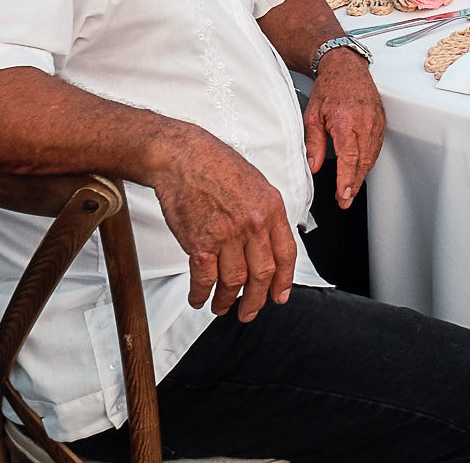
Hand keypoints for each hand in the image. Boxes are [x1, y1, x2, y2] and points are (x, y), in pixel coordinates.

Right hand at [148, 125, 299, 322]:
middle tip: (250, 311)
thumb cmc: (215, 165)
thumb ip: (265, 213)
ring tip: (222, 307)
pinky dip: (201, 294)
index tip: (280, 295)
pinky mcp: (200, 243)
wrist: (183, 157)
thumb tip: (270, 240)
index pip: (286, 254)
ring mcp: (227, 235)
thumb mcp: (256, 184)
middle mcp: (253, 224)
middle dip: (256, 299)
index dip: (284, 280)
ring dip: (227, 300)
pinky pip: (205, 279)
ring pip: (234, 281)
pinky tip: (199, 298)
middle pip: (261, 274)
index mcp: (271, 208)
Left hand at [304, 52, 385, 207]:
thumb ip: (313, 142)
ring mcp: (375, 123)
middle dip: (353, 185)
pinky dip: (368, 161)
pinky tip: (360, 168)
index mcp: (346, 123)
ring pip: (371, 157)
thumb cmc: (329, 87)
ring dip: (361, 175)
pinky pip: (376, 147)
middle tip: (345, 200)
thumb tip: (312, 165)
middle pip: (362, 163)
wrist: (346, 67)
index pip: (349, 160)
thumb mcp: (312, 115)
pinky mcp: (381, 122)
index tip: (343, 196)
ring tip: (350, 189)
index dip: (346, 181)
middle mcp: (365, 124)